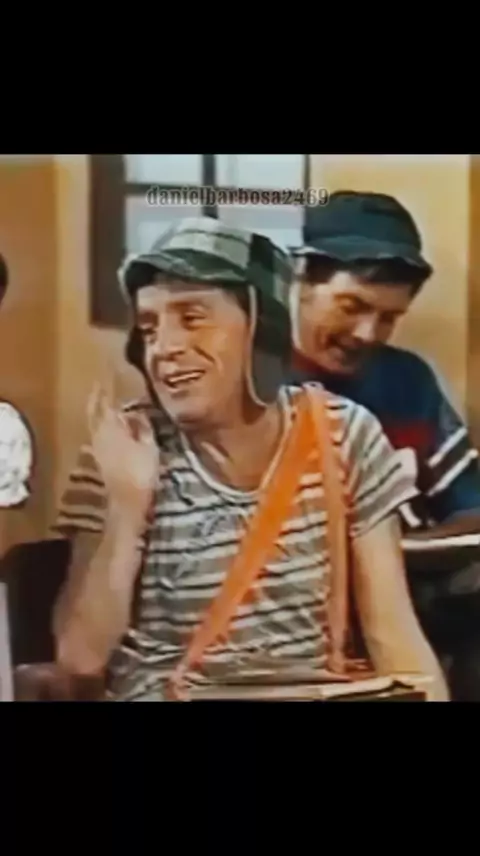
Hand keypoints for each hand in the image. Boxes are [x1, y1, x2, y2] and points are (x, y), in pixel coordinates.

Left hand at [87, 383, 158, 526]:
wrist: (127, 502)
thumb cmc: (141, 471)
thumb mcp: (149, 445)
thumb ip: (143, 426)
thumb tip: (137, 413)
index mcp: (111, 427)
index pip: (106, 402)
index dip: (107, 388)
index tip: (108, 375)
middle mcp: (99, 434)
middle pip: (94, 411)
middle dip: (96, 397)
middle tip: (99, 385)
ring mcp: (97, 447)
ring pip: (94, 422)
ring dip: (98, 411)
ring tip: (106, 402)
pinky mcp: (99, 458)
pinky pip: (98, 433)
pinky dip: (102, 424)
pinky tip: (111, 425)